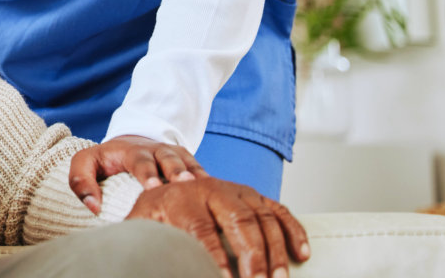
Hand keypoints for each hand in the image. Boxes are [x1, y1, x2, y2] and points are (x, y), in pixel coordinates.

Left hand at [69, 135, 204, 211]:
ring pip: (187, 163)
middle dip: (175, 171)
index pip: (139, 160)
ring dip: (194, 175)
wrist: (130, 143)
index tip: (151, 187)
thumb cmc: (105, 160)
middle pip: (168, 159)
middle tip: (182, 185)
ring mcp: (174, 154)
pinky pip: (200, 169)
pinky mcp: (188, 161)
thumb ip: (80, 181)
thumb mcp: (86, 162)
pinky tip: (215, 192)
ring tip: (200, 188)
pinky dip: (207, 179)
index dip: (146, 172)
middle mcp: (156, 150)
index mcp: (131, 151)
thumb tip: (93, 207)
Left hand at [127, 179, 309, 277]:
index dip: (214, 258)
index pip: (201, 230)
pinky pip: (280, 211)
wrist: (165, 185)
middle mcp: (212, 188)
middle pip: (239, 221)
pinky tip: (302, 255)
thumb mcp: (142, 223)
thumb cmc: (154, 214)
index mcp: (180, 197)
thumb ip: (146, 238)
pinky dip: (294, 231)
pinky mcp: (255, 196)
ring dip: (276, 252)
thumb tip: (151, 259)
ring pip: (264, 218)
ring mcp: (237, 190)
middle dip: (252, 257)